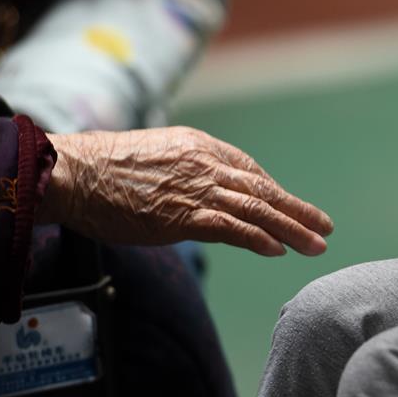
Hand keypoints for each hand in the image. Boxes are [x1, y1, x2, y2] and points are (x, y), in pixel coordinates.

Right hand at [38, 127, 333, 256]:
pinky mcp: (184, 215)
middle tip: (324, 226)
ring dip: (292, 228)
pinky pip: (233, 227)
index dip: (273, 191)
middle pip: (263, 188)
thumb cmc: (103, 167)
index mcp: (198, 146)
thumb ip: (180, 171)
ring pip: (258, 209)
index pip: (248, 169)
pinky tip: (279, 250)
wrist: (73, 172)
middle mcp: (205, 163)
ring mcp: (197, 188)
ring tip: (316, 244)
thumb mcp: (152, 157)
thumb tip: (190, 192)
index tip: (289, 206)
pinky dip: (260, 238)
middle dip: (298, 209)